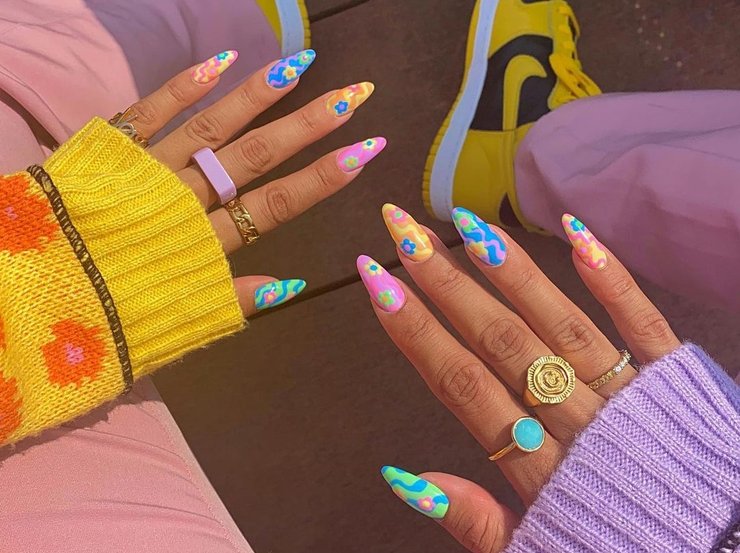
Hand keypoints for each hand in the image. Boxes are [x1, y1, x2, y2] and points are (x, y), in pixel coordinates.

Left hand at [126, 50, 380, 313]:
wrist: (32, 304)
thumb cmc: (109, 322)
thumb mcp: (181, 323)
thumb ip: (236, 300)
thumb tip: (294, 285)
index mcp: (203, 246)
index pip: (277, 205)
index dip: (324, 179)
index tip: (367, 151)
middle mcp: (184, 201)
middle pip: (256, 157)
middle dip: (309, 127)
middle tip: (354, 95)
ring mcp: (147, 173)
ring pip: (213, 128)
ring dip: (259, 95)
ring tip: (300, 65)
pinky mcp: (108, 153)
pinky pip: (149, 113)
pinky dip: (183, 87)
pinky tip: (222, 61)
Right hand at [360, 205, 680, 551]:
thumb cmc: (612, 542)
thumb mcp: (534, 551)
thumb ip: (475, 521)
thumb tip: (405, 479)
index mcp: (539, 467)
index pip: (462, 385)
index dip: (416, 333)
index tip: (378, 283)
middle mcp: (578, 421)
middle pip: (501, 342)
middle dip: (446, 284)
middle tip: (404, 232)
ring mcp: (627, 394)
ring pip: (560, 324)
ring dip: (512, 272)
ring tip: (468, 223)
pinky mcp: (673, 378)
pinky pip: (643, 322)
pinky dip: (611, 279)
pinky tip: (578, 234)